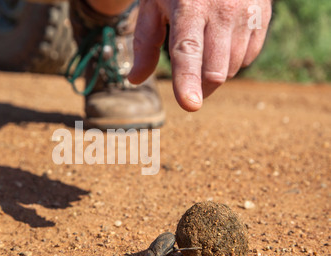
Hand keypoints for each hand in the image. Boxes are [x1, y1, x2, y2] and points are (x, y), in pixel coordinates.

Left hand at [128, 0, 271, 110]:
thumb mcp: (154, 6)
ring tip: (204, 55)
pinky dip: (233, 61)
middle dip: (200, 87)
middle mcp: (221, 10)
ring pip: (232, 68)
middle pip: (214, 71)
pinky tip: (222, 44)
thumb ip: (144, 44)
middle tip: (189, 84)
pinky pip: (248, 57)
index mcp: (188, 7)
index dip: (187, 81)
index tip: (190, 105)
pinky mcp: (262, 15)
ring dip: (215, 74)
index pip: (187, 52)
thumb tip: (134, 79)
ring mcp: (246, 12)